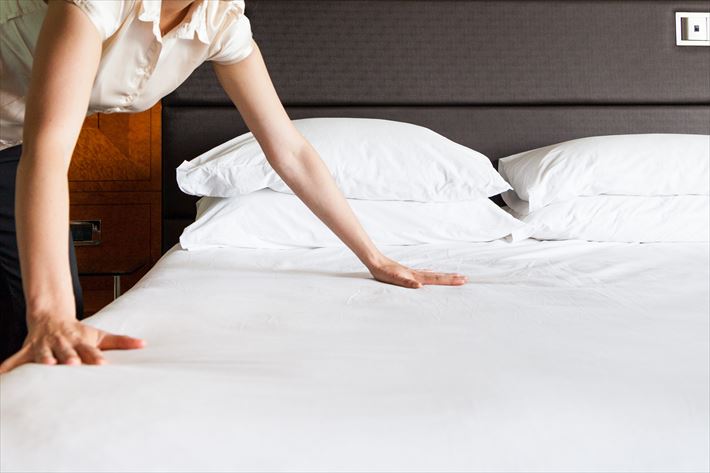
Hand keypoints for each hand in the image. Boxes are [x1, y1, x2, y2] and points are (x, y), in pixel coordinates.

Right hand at [0, 316, 144, 373]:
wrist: (51, 316)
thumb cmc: (79, 332)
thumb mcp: (100, 335)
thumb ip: (121, 342)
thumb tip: (144, 345)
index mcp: (80, 342)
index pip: (90, 351)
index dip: (95, 357)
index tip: (102, 364)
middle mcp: (62, 344)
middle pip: (67, 352)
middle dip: (69, 358)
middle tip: (72, 364)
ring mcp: (44, 347)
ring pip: (43, 355)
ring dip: (44, 360)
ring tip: (46, 367)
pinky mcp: (27, 351)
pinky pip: (14, 361)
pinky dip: (6, 369)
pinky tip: (0, 377)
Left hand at [368, 256, 467, 288]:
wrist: (376, 262)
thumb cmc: (383, 272)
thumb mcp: (393, 279)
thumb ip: (406, 283)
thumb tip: (420, 286)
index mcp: (416, 276)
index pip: (436, 279)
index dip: (449, 280)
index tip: (462, 280)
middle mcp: (417, 274)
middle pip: (438, 276)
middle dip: (452, 278)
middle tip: (466, 278)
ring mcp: (413, 272)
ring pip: (433, 274)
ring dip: (444, 276)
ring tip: (455, 275)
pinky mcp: (408, 272)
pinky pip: (424, 273)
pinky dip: (432, 274)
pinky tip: (433, 273)